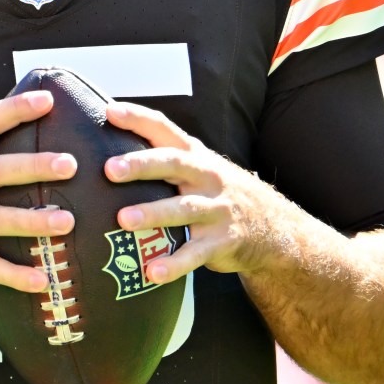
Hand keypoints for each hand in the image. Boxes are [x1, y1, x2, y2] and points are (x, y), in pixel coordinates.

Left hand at [103, 102, 289, 281]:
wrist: (273, 227)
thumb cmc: (218, 193)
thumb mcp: (201, 168)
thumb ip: (166, 159)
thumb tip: (110, 152)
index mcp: (196, 156)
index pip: (165, 130)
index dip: (139, 118)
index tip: (110, 111)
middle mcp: (207, 177)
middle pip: (174, 164)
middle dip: (142, 165)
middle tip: (110, 169)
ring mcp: (216, 209)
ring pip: (183, 209)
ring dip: (153, 213)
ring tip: (123, 220)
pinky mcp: (222, 241)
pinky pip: (195, 253)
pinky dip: (174, 264)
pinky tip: (152, 272)